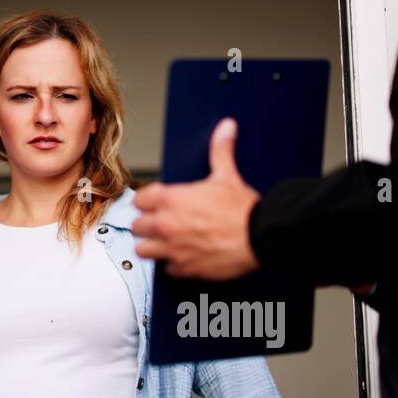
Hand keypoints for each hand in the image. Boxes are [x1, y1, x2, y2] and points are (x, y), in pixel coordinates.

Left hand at [131, 118, 261, 279]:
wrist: (261, 237)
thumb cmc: (243, 209)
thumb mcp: (227, 175)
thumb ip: (220, 151)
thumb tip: (226, 127)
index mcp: (170, 199)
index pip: (138, 200)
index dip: (145, 201)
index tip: (152, 203)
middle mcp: (166, 224)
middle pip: (136, 225)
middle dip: (146, 224)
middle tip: (158, 223)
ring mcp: (173, 248)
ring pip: (143, 250)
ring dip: (152, 246)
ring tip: (163, 243)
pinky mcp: (185, 268)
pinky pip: (167, 269)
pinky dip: (173, 265)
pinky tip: (183, 257)